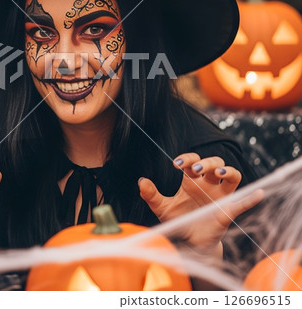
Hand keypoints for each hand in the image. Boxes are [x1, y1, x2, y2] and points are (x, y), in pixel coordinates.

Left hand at [139, 152, 262, 251]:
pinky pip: (243, 202)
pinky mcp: (228, 211)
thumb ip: (151, 195)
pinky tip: (258, 193)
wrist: (189, 243)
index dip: (188, 158)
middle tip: (194, 170)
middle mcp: (208, 184)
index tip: (176, 164)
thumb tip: (141, 181)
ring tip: (218, 172)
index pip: (194, 161)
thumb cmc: (178, 220)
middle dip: (206, 162)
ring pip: (232, 175)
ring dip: (227, 170)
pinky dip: (252, 197)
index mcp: (192, 181)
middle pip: (214, 163)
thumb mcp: (162, 208)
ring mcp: (220, 196)